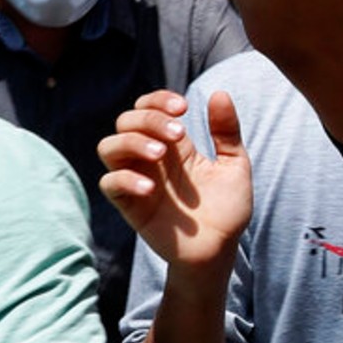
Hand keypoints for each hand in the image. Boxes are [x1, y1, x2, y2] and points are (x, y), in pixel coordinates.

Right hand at [98, 91, 252, 273]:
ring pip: (108, 147)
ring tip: (161, 154)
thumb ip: (227, 131)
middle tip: (178, 133)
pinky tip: (152, 188)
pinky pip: (109, 184)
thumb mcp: (234, 164)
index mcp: (174, 145)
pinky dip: (125, 179)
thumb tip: (219, 93)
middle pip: (125, 121)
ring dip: (132, 142)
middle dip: (148, 118)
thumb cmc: (227, 208)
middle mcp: (151, 159)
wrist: (220, 249)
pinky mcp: (130, 205)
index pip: (148, 107)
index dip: (158, 100)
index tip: (183, 107)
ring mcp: (137, 180)